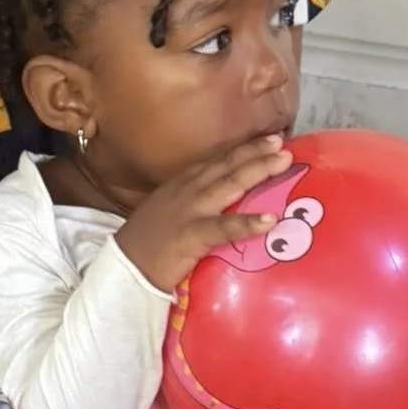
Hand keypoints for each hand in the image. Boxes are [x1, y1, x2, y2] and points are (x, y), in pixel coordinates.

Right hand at [116, 137, 292, 294]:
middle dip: (254, 152)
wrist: (124, 267)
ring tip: (283, 163)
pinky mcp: (192, 236)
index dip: (242, 150)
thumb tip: (217, 205)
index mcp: (181, 185)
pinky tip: (269, 220)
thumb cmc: (146, 246)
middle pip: (226, 166)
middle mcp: (186, 190)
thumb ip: (191, 204)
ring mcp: (189, 211)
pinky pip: (224, 228)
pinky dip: (247, 223)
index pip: (216, 162)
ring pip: (228, 186)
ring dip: (257, 171)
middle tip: (280, 142)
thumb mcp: (167, 213)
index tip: (267, 141)